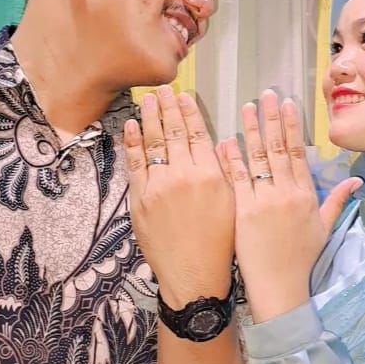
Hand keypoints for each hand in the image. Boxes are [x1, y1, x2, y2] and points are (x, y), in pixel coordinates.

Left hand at [124, 87, 234, 308]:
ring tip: (147, 99)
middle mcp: (184, 175)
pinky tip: (132, 127)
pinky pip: (135, 164)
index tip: (183, 94)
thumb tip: (223, 141)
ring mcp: (159, 186)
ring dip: (149, 117)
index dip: (189, 111)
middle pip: (173, 132)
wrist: (194, 274)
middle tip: (161, 89)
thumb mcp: (232, 203)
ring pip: (153, 143)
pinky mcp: (141, 199)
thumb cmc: (220, 242)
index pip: (197, 133)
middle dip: (166, 107)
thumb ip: (228, 170)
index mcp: (211, 174)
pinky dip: (133, 143)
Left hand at [219, 90, 360, 322]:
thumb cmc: (301, 260)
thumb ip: (336, 200)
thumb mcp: (324, 228)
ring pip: (257, 159)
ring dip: (251, 131)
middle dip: (272, 119)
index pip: (299, 152)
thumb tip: (356, 181)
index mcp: (305, 195)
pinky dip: (231, 159)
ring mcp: (263, 202)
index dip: (293, 126)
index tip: (287, 104)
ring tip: (246, 107)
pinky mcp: (243, 213)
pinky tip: (225, 140)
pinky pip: (236, 180)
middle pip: (279, 148)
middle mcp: (286, 194)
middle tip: (266, 94)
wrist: (281, 288)